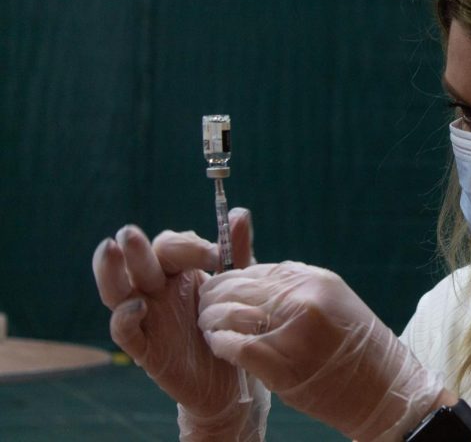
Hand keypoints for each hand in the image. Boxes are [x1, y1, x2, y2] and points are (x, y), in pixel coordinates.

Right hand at [92, 208, 267, 438]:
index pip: (170, 246)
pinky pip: (124, 330)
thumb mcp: (238, 287)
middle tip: (129, 233)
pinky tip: (137, 306)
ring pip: (116, 290)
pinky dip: (125, 317)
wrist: (232, 379)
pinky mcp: (144, 348)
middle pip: (138, 261)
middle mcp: (156, 289)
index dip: (188, 246)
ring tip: (110, 249)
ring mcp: (146, 316)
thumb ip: (237, 252)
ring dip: (111, 270)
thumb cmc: (230, 325)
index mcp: (178, 271)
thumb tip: (239, 212)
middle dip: (136, 247)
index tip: (216, 256)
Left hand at [197, 261, 443, 441]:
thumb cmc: (360, 349)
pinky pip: (236, 346)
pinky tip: (217, 345)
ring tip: (207, 325)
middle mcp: (305, 300)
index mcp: (317, 281)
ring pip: (232, 313)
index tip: (222, 286)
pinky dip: (220, 344)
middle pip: (241, 286)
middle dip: (215, 293)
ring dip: (212, 318)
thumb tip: (261, 276)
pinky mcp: (282, 365)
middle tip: (204, 303)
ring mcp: (293, 332)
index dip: (234, 276)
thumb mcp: (336, 302)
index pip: (260, 269)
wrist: (384, 391)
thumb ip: (299, 288)